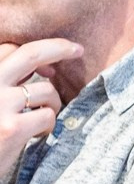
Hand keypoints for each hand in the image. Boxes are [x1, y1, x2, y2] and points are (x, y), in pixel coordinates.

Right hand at [0, 38, 78, 161]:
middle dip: (59, 48)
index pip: (8, 49)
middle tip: (78, 49)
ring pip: (46, 91)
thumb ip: (6, 83)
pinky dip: (49, 126)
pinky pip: (48, 116)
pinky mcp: (11, 128)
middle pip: (29, 54)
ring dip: (53, 104)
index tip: (49, 65)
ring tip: (40, 122)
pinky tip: (36, 136)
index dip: (33, 52)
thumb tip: (46, 67)